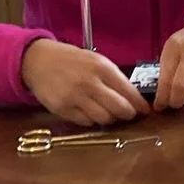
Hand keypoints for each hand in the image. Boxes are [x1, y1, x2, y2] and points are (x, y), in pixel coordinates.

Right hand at [20, 38, 146, 126]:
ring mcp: (75, 98)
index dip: (140, 104)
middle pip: (120, 109)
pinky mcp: (62, 109)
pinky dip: (92, 120)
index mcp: (102, 67)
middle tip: (129, 114)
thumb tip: (133, 98)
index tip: (145, 110)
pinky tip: (90, 112)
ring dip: (110, 119)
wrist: (38, 61)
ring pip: (104, 119)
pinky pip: (86, 123)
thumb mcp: (95, 60)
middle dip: (128, 114)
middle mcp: (89, 83)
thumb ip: (113, 77)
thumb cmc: (71, 60)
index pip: (129, 91)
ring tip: (109, 113)